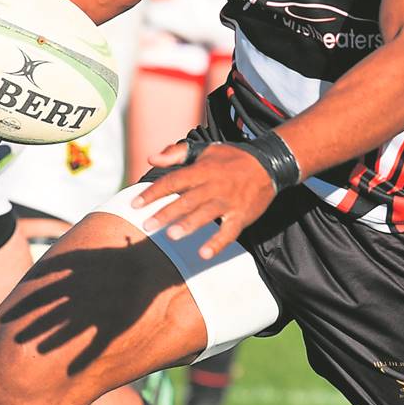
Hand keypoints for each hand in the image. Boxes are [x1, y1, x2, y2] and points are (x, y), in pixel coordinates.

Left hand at [132, 141, 276, 259]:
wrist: (269, 164)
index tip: (135, 204)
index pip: (173, 181)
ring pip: (206, 214)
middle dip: (166, 212)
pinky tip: (204, 254)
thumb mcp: (205, 150)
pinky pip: (229, 231)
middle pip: (187, 199)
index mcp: (202, 170)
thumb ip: (176, 153)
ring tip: (172, 236)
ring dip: (189, 225)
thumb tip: (150, 158)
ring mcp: (228, 201)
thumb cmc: (231, 159)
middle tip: (147, 225)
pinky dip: (218, 243)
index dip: (153, 192)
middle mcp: (214, 185)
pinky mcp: (241, 215)